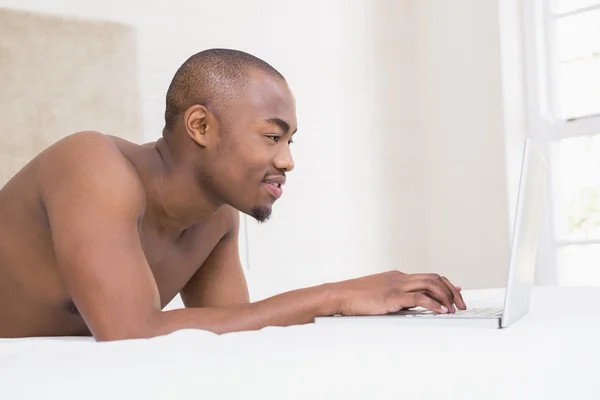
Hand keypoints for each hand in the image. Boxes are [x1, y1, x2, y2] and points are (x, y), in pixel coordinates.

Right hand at [330, 271, 466, 315]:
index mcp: (397, 277)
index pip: (428, 276)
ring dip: (446, 296)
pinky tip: (440, 311)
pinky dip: (433, 304)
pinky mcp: (392, 296)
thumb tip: (414, 308)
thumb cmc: (355, 298)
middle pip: (434, 278)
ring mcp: (396, 285)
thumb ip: (397, 299)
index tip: (457, 293)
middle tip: (461, 304)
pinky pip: (419, 298)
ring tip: (454, 309)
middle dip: (451, 291)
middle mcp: (399, 278)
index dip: (446, 285)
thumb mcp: (380, 296)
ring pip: (430, 284)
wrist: (339, 295)